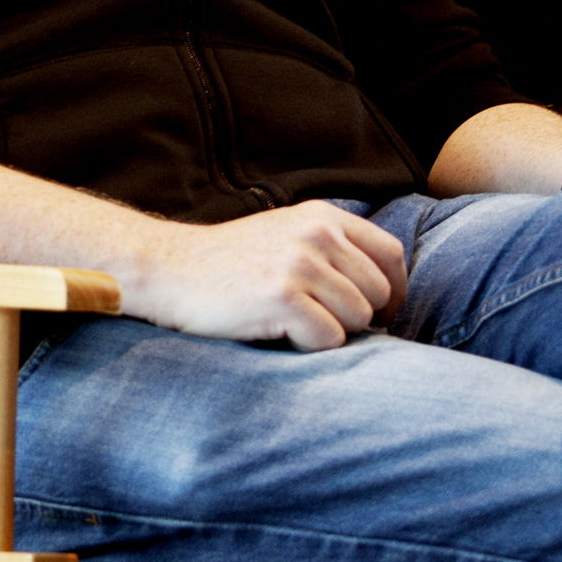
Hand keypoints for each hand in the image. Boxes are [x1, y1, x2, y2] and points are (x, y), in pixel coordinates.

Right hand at [117, 201, 406, 350]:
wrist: (168, 269)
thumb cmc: (229, 262)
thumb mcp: (285, 233)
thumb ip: (331, 246)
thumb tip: (387, 289)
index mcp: (321, 216)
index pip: (390, 254)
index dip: (393, 291)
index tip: (379, 312)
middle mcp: (315, 234)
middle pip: (378, 293)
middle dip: (357, 316)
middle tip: (320, 321)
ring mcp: (299, 264)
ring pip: (357, 319)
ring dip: (331, 331)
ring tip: (292, 321)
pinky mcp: (282, 297)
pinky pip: (328, 339)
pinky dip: (308, 345)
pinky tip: (277, 331)